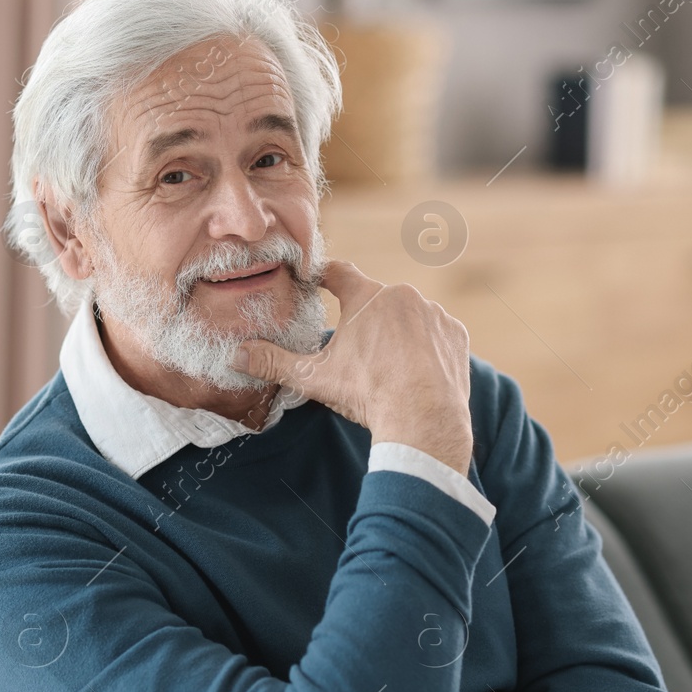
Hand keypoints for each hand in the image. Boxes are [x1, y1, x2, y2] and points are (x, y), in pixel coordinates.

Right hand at [232, 260, 473, 472]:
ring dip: (397, 334)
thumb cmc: (366, 393)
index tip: (316, 278)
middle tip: (357, 351)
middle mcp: (402, 295)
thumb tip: (236, 355)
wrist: (422, 418)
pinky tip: (416, 372)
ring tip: (388, 367)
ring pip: (408, 317)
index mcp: (366, 296)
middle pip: (375, 300)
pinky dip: (425, 348)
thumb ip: (275, 363)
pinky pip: (435, 334)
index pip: (339, 273)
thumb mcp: (315, 378)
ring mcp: (433, 313)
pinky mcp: (455, 334)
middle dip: (365, 320)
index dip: (325, 275)